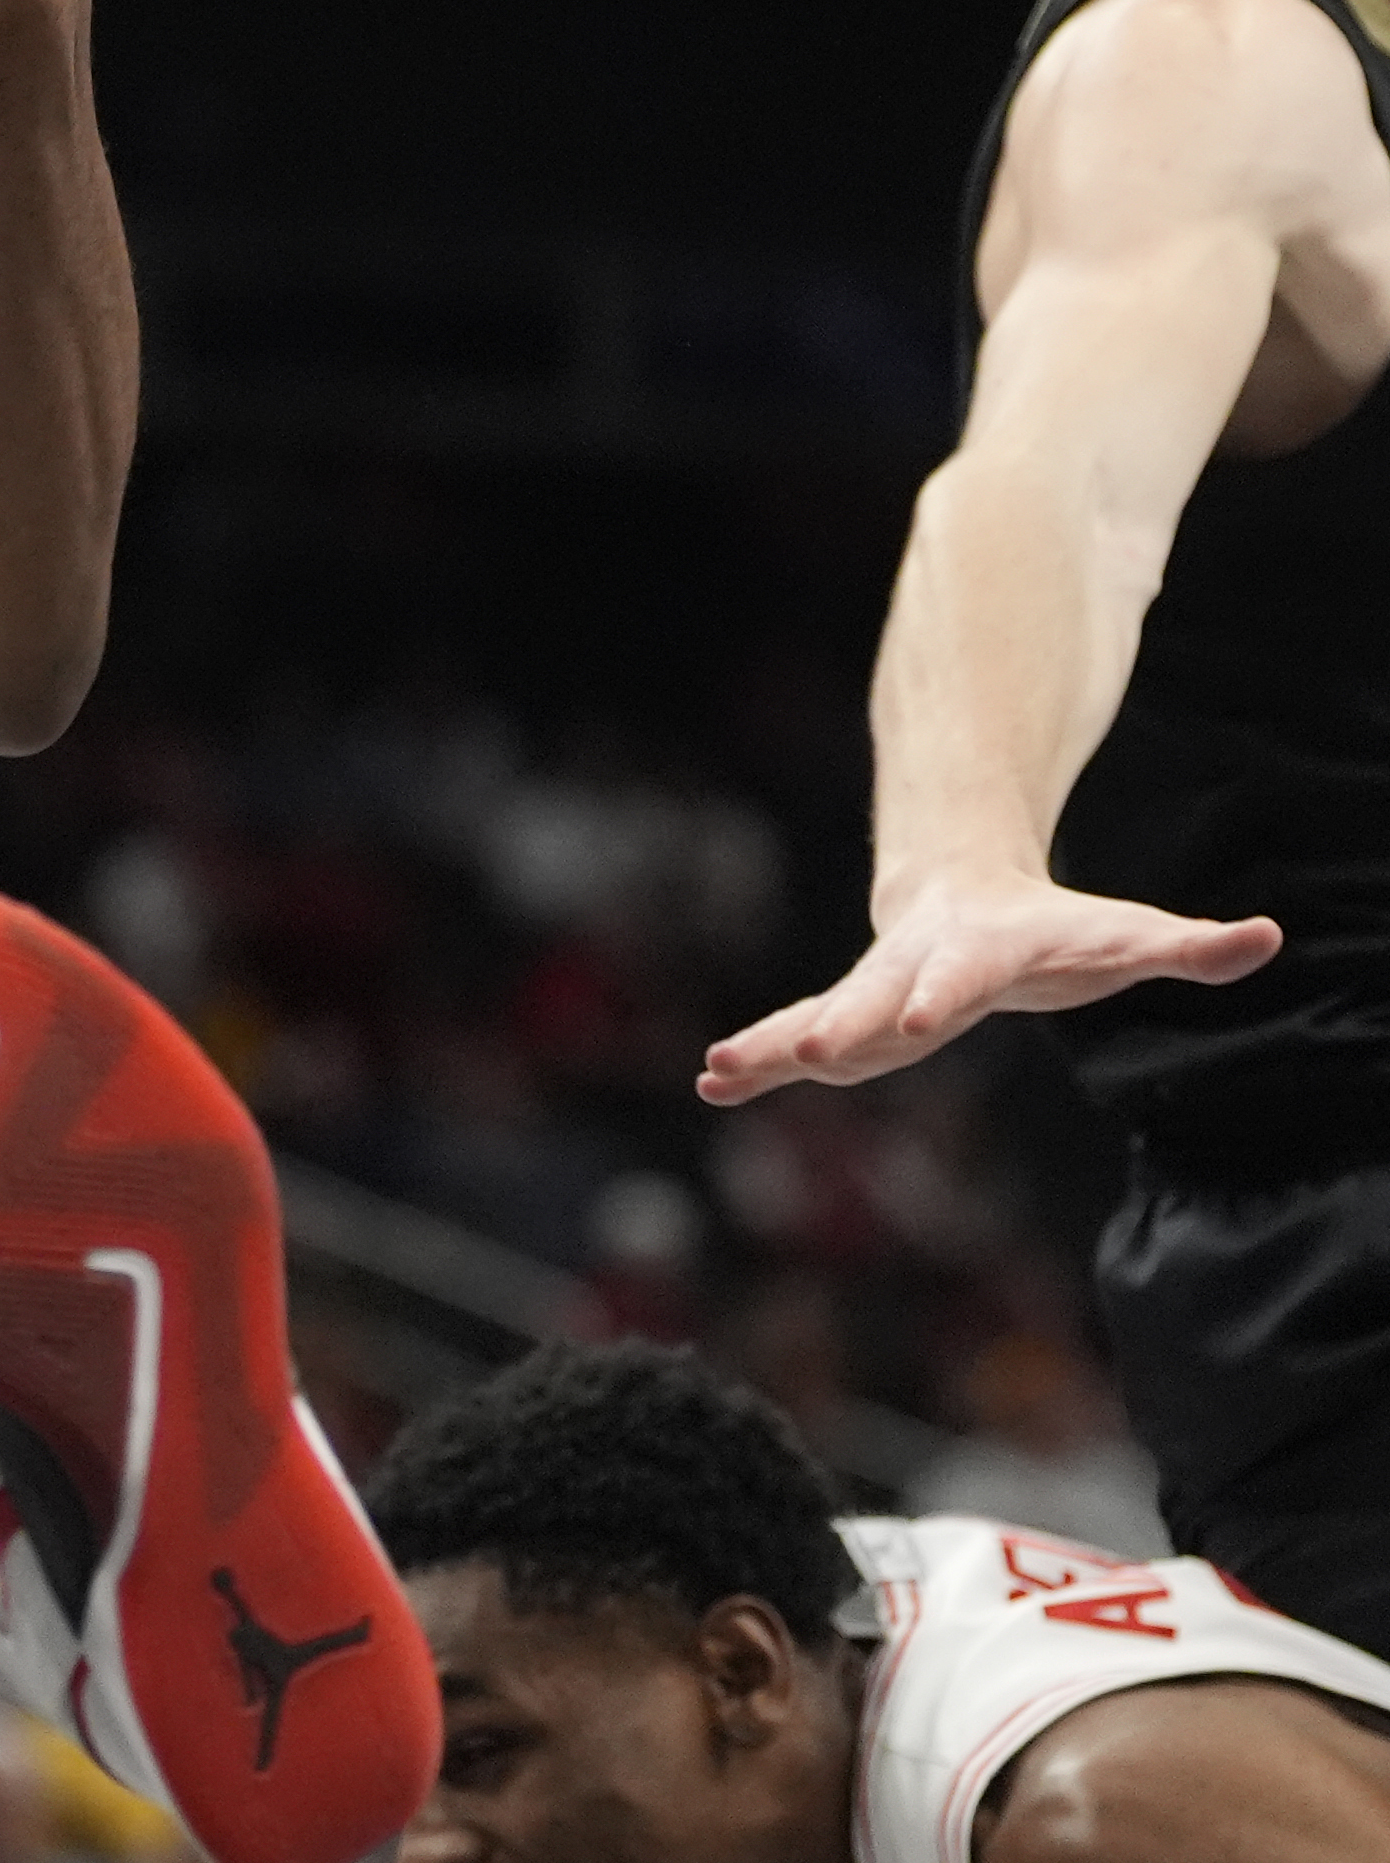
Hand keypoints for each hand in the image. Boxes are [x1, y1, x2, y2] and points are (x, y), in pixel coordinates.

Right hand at [697, 872, 1281, 1101]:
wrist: (958, 888)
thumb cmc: (1053, 929)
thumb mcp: (1120, 934)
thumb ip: (1186, 945)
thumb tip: (1264, 938)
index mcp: (982, 951)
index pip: (967, 975)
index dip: (943, 994)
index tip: (915, 1021)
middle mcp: (915, 969)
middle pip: (876, 998)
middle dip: (841, 1026)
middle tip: (808, 1048)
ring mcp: (872, 991)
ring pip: (819, 1018)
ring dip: (772, 1046)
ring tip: (720, 1072)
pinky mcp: (846, 1020)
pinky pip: (794, 1043)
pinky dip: (757, 1062)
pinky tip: (714, 1088)